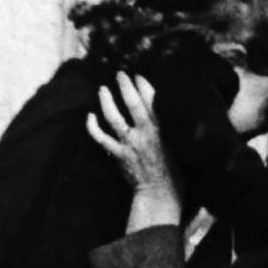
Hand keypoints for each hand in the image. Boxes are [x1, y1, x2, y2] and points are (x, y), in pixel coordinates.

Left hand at [85, 72, 174, 205]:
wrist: (160, 193)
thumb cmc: (173, 171)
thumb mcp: (177, 146)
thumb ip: (168, 128)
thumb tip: (162, 111)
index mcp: (163, 130)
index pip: (153, 100)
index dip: (143, 85)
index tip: (138, 75)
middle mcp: (145, 134)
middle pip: (133, 104)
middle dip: (126, 86)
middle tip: (120, 74)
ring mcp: (130, 144)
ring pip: (113, 117)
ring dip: (106, 101)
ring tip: (103, 90)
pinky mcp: (118, 155)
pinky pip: (101, 138)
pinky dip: (93, 126)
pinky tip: (90, 116)